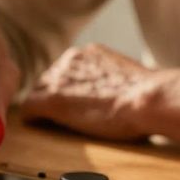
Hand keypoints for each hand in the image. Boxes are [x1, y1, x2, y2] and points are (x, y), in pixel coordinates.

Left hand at [21, 44, 179, 149]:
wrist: (149, 99)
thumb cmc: (148, 96)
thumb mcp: (126, 78)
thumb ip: (111, 80)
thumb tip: (114, 93)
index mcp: (89, 53)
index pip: (66, 70)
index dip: (67, 88)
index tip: (73, 102)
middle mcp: (71, 59)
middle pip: (48, 79)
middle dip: (53, 96)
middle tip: (62, 116)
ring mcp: (60, 78)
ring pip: (38, 93)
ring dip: (43, 108)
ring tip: (50, 123)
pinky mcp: (53, 99)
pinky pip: (30, 108)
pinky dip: (33, 118)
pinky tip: (38, 126)